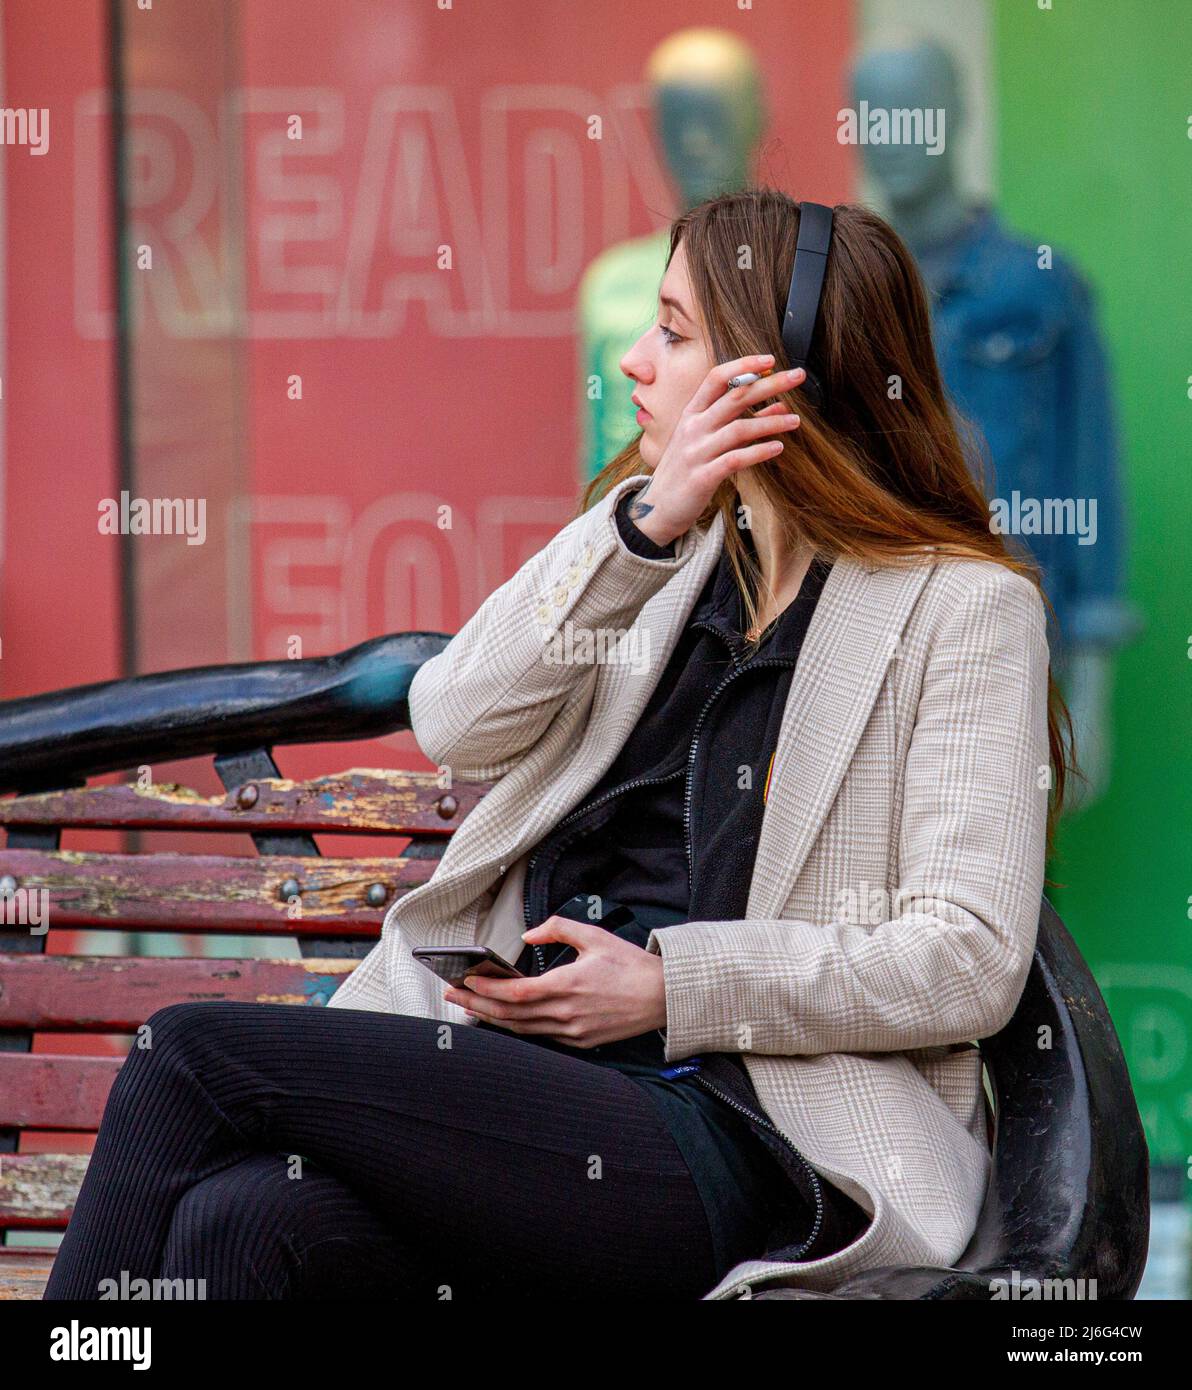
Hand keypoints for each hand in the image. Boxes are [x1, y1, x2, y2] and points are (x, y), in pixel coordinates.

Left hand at [442, 916, 666, 1047]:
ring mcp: (573, 1032)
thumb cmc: (631, 965)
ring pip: (521, 1029)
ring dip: (492, 1018)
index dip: (485, 988)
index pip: (515, 993)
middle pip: (510, 1015)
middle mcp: (566, 1014)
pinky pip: (541, 1035)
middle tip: (451, 994)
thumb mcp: (595, 935)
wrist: (663, 997)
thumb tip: (529, 933)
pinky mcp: (581, 1041)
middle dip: (476, 1004)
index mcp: (568, 986)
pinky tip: (504, 1018)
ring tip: (468, 1006)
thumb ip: (557, 927)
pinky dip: (517, 1027)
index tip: (464, 980)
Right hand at [626, 355, 804, 546]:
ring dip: (770, 422)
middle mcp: (693, 427)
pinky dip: (759, 452)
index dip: (743, 365)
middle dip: (769, 384)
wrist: (658, 508)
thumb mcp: (707, 441)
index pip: (716, 378)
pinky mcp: (702, 477)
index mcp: (691, 413)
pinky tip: (778, 448)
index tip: (770, 359)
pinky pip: (735, 459)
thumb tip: (778, 406)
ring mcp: (696, 452)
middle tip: (798, 376)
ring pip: (738, 428)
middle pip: (734, 397)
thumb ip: (740, 422)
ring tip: (795, 421)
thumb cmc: (686, 471)